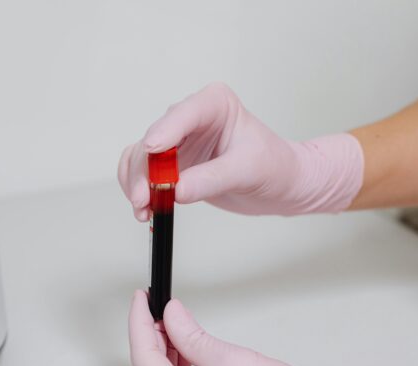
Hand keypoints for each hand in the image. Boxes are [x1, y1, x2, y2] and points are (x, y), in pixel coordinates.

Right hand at [117, 83, 363, 217]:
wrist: (281, 185)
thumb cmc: (274, 167)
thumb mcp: (247, 171)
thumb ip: (211, 179)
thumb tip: (177, 190)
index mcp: (213, 104)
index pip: (181, 115)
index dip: (162, 133)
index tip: (149, 152)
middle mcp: (189, 118)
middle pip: (152, 140)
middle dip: (144, 171)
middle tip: (144, 198)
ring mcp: (176, 141)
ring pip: (140, 158)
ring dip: (136, 184)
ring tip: (144, 209)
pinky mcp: (169, 163)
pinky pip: (141, 173)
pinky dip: (138, 190)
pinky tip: (145, 209)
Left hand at [128, 291, 390, 365]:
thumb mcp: (227, 357)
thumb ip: (189, 334)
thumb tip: (170, 316)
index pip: (144, 359)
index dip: (140, 323)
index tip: (141, 300)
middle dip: (149, 338)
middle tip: (153, 308)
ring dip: (163, 354)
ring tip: (170, 325)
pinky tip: (183, 351)